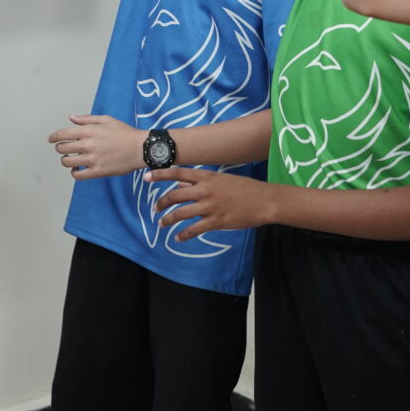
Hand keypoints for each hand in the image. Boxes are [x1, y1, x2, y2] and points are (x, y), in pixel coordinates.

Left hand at [47, 114, 145, 177]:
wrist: (140, 148)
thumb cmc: (124, 132)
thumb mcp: (106, 120)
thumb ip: (86, 119)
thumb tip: (71, 118)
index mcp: (88, 131)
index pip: (62, 134)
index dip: (53, 137)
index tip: (51, 139)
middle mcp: (88, 145)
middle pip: (62, 148)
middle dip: (60, 148)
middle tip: (63, 149)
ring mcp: (92, 159)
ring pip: (67, 162)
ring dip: (66, 160)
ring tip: (71, 159)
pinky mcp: (98, 171)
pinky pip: (78, 175)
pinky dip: (74, 172)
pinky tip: (77, 168)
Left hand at [145, 167, 273, 238]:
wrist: (264, 200)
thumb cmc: (243, 188)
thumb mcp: (220, 180)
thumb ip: (200, 182)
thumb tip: (181, 185)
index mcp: (206, 177)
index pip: (177, 173)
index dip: (159, 174)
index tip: (145, 177)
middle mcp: (205, 190)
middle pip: (175, 196)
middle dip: (161, 203)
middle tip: (156, 209)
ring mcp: (210, 206)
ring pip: (181, 213)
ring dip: (168, 220)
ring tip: (162, 224)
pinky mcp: (216, 221)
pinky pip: (194, 229)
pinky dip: (183, 235)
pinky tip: (178, 238)